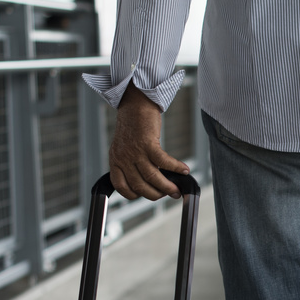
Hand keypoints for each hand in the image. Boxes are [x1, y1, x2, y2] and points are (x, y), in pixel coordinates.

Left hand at [109, 84, 190, 200]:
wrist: (135, 104)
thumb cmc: (132, 125)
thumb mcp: (124, 147)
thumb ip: (130, 163)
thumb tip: (149, 180)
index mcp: (115, 161)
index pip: (121, 187)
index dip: (135, 195)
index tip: (147, 194)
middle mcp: (123, 158)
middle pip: (139, 185)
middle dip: (156, 194)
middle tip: (168, 194)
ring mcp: (135, 151)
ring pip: (152, 177)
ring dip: (167, 186)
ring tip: (176, 189)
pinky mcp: (147, 143)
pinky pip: (163, 162)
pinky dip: (175, 167)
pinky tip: (184, 170)